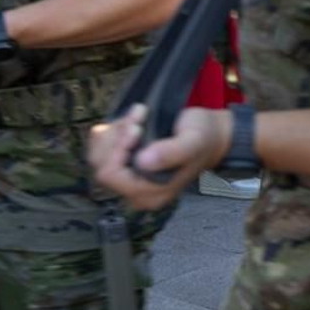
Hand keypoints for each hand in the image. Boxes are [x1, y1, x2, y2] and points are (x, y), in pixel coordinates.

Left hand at [88, 103, 230, 210]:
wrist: (211, 135)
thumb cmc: (203, 138)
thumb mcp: (192, 142)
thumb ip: (170, 153)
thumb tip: (142, 161)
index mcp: (150, 194)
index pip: (111, 175)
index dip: (119, 148)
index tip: (138, 127)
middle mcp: (134, 192)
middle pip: (101, 164)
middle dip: (117, 135)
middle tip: (140, 116)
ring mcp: (128, 179)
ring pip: (98, 155)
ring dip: (115, 130)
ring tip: (138, 116)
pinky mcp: (124, 165)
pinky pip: (100, 149)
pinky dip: (112, 130)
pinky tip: (131, 121)